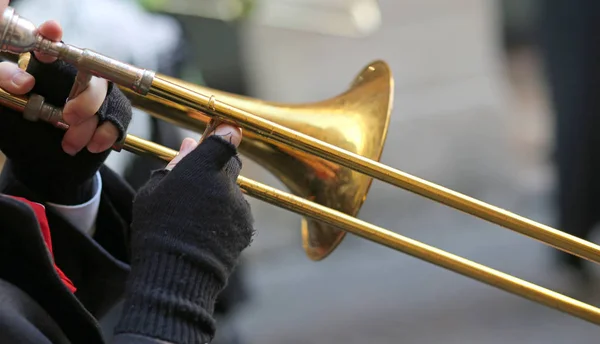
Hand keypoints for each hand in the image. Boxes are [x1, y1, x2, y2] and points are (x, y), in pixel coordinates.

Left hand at [0, 20, 131, 203]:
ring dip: (88, 126)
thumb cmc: (23, 137)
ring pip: (104, 99)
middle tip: (68, 118)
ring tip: (69, 145)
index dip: (52, 36)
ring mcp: (96, 97)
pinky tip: (92, 146)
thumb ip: (6, 88)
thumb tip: (23, 81)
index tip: (53, 29)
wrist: (47, 169)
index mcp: (46, 72)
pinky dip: (105, 134)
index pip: (49, 47)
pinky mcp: (112, 115)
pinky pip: (119, 117)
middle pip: (89, 74)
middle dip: (83, 99)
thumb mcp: (7, 113)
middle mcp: (74, 79)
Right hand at [116, 125, 252, 342]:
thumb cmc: (157, 228)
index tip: (221, 132)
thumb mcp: (154, 191)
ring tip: (196, 215)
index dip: (225, 133)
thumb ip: (176, 164)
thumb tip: (189, 144)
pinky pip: (238, 212)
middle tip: (197, 181)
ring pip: (234, 190)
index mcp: (202, 168)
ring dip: (221, 194)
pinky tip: (206, 230)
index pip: (225, 138)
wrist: (178, 272)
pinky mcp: (247, 226)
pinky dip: (226, 215)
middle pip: (231, 163)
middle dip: (218, 167)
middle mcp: (227, 183)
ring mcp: (240, 206)